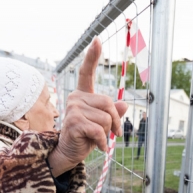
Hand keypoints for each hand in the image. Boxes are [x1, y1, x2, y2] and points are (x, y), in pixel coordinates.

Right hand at [48, 39, 127, 176]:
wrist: (68, 153)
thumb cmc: (85, 137)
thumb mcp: (102, 123)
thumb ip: (112, 112)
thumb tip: (123, 104)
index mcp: (82, 94)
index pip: (87, 72)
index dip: (92, 56)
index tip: (97, 39)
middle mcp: (75, 98)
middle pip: (108, 103)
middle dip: (116, 121)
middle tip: (114, 134)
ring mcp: (73, 109)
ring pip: (106, 118)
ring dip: (108, 133)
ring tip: (99, 140)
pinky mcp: (74, 123)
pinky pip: (99, 130)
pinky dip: (103, 142)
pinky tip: (99, 147)